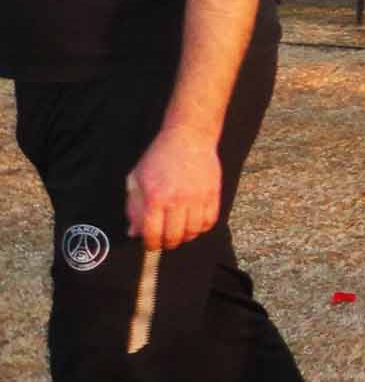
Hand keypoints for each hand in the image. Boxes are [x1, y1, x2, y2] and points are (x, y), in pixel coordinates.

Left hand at [125, 127, 222, 250]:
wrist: (189, 137)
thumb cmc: (159, 157)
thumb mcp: (136, 179)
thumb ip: (133, 207)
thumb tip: (134, 232)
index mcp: (155, 196)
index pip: (152, 233)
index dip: (150, 244)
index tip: (150, 244)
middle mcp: (177, 199)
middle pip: (174, 236)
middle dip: (167, 243)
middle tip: (165, 240)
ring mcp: (197, 197)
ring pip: (193, 231)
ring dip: (185, 236)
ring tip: (180, 231)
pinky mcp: (213, 193)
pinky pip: (210, 220)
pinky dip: (202, 227)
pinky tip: (194, 223)